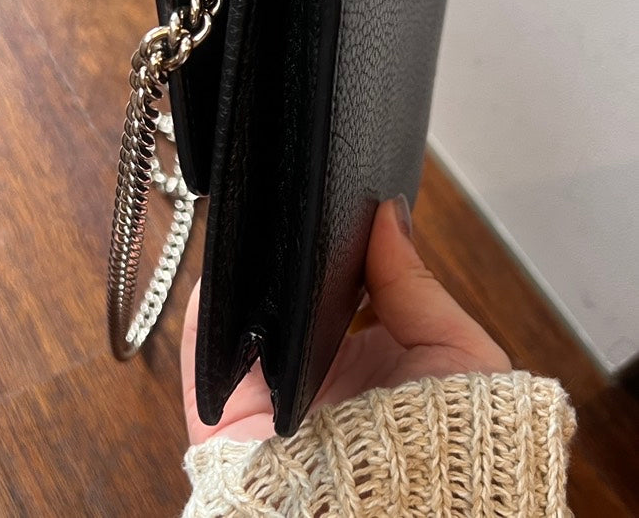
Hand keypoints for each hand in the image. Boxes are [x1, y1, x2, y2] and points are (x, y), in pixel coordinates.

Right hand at [181, 196, 510, 443]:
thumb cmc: (447, 450)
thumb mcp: (456, 351)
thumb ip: (416, 283)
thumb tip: (389, 214)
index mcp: (375, 358)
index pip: (345, 289)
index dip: (337, 249)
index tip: (335, 209)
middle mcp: (321, 374)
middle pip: (289, 301)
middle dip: (287, 264)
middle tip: (292, 222)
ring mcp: (272, 393)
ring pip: (244, 320)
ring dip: (246, 282)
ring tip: (257, 240)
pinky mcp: (229, 412)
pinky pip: (204, 353)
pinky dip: (205, 313)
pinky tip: (223, 275)